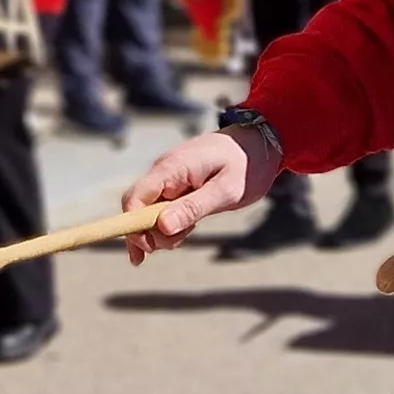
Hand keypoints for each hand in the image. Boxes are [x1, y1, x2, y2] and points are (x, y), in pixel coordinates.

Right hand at [120, 125, 281, 260]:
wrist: (260, 143)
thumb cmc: (246, 165)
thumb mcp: (225, 191)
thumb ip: (193, 207)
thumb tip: (161, 227)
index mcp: (172, 167)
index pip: (135, 197)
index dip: (132, 225)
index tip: (145, 250)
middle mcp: (164, 170)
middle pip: (138, 207)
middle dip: (149, 232)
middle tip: (177, 243)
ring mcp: (170, 177)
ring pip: (150, 210)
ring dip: (162, 230)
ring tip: (190, 231)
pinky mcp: (178, 184)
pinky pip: (163, 207)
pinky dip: (169, 223)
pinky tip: (186, 228)